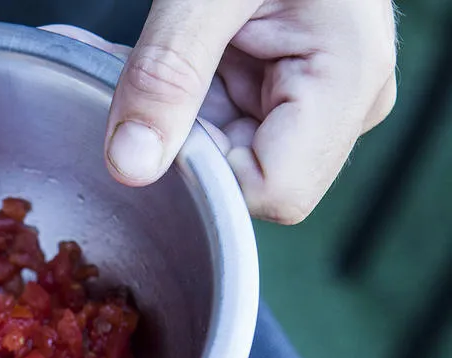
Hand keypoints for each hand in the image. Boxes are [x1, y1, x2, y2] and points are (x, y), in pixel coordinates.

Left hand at [45, 0, 396, 224]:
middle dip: (169, 137)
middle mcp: (341, 103)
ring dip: (160, 112)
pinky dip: (168, 91)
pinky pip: (215, 112)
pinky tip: (130, 61)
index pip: (273, 190)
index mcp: (348, 81)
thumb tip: (131, 164)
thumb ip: (169, 73)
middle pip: (243, 173)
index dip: (204, 174)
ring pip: (218, 146)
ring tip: (117, 60)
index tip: (149, 132)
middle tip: (116, 81)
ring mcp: (313, 96)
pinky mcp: (282, 83)